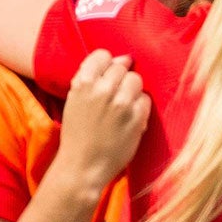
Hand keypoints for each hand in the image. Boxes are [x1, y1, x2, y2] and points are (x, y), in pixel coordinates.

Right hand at [56, 49, 148, 194]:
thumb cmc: (78, 133)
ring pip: (136, 80)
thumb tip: (121, 58)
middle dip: (120, 79)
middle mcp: (103, 89)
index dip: (107, 64)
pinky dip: (140, 107)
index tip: (107, 76)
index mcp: (83, 83)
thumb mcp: (75, 100)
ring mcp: (122, 103)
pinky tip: (130, 118)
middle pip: (122, 67)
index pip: (103, 55)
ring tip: (123, 107)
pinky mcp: (138, 117)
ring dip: (132, 91)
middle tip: (114, 97)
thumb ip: (92, 78)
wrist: (83, 165)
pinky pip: (146, 99)